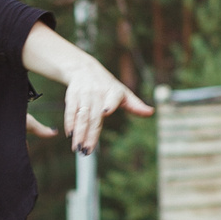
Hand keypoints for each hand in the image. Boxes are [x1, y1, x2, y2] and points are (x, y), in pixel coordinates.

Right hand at [18, 21, 152, 154]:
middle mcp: (98, 93)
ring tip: (77, 147)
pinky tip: (70, 135)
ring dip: (78, 132)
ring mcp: (84, 94)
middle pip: (93, 116)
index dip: (109, 104)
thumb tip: (151, 112)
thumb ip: (135, 105)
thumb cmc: (107, 85)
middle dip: (89, 134)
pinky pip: (70, 111)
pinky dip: (69, 123)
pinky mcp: (72, 96)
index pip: (112, 98)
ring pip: (81, 116)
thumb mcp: (123, 93)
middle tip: (86, 151)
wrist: (84, 69)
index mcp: (113, 92)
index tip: (106, 112)